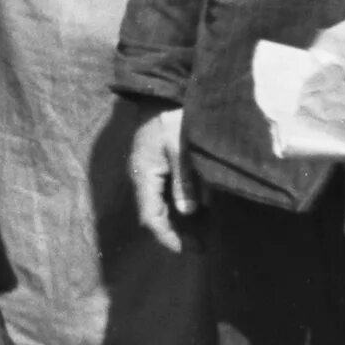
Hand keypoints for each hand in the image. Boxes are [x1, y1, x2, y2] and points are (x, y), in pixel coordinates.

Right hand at [124, 103, 195, 251]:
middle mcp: (142, 177)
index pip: (151, 216)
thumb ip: (184, 181)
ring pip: (161, 204)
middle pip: (155, 214)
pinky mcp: (156, 164)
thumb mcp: (180, 150)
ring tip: (202, 234)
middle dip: (176, 233)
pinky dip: (180, 205)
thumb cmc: (170, 120)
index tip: (186, 250)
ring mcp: (148, 171)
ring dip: (179, 221)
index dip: (167, 236)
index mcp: (144, 176)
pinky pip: (165, 192)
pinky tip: (198, 209)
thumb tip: (188, 212)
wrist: (158, 94)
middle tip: (201, 247)